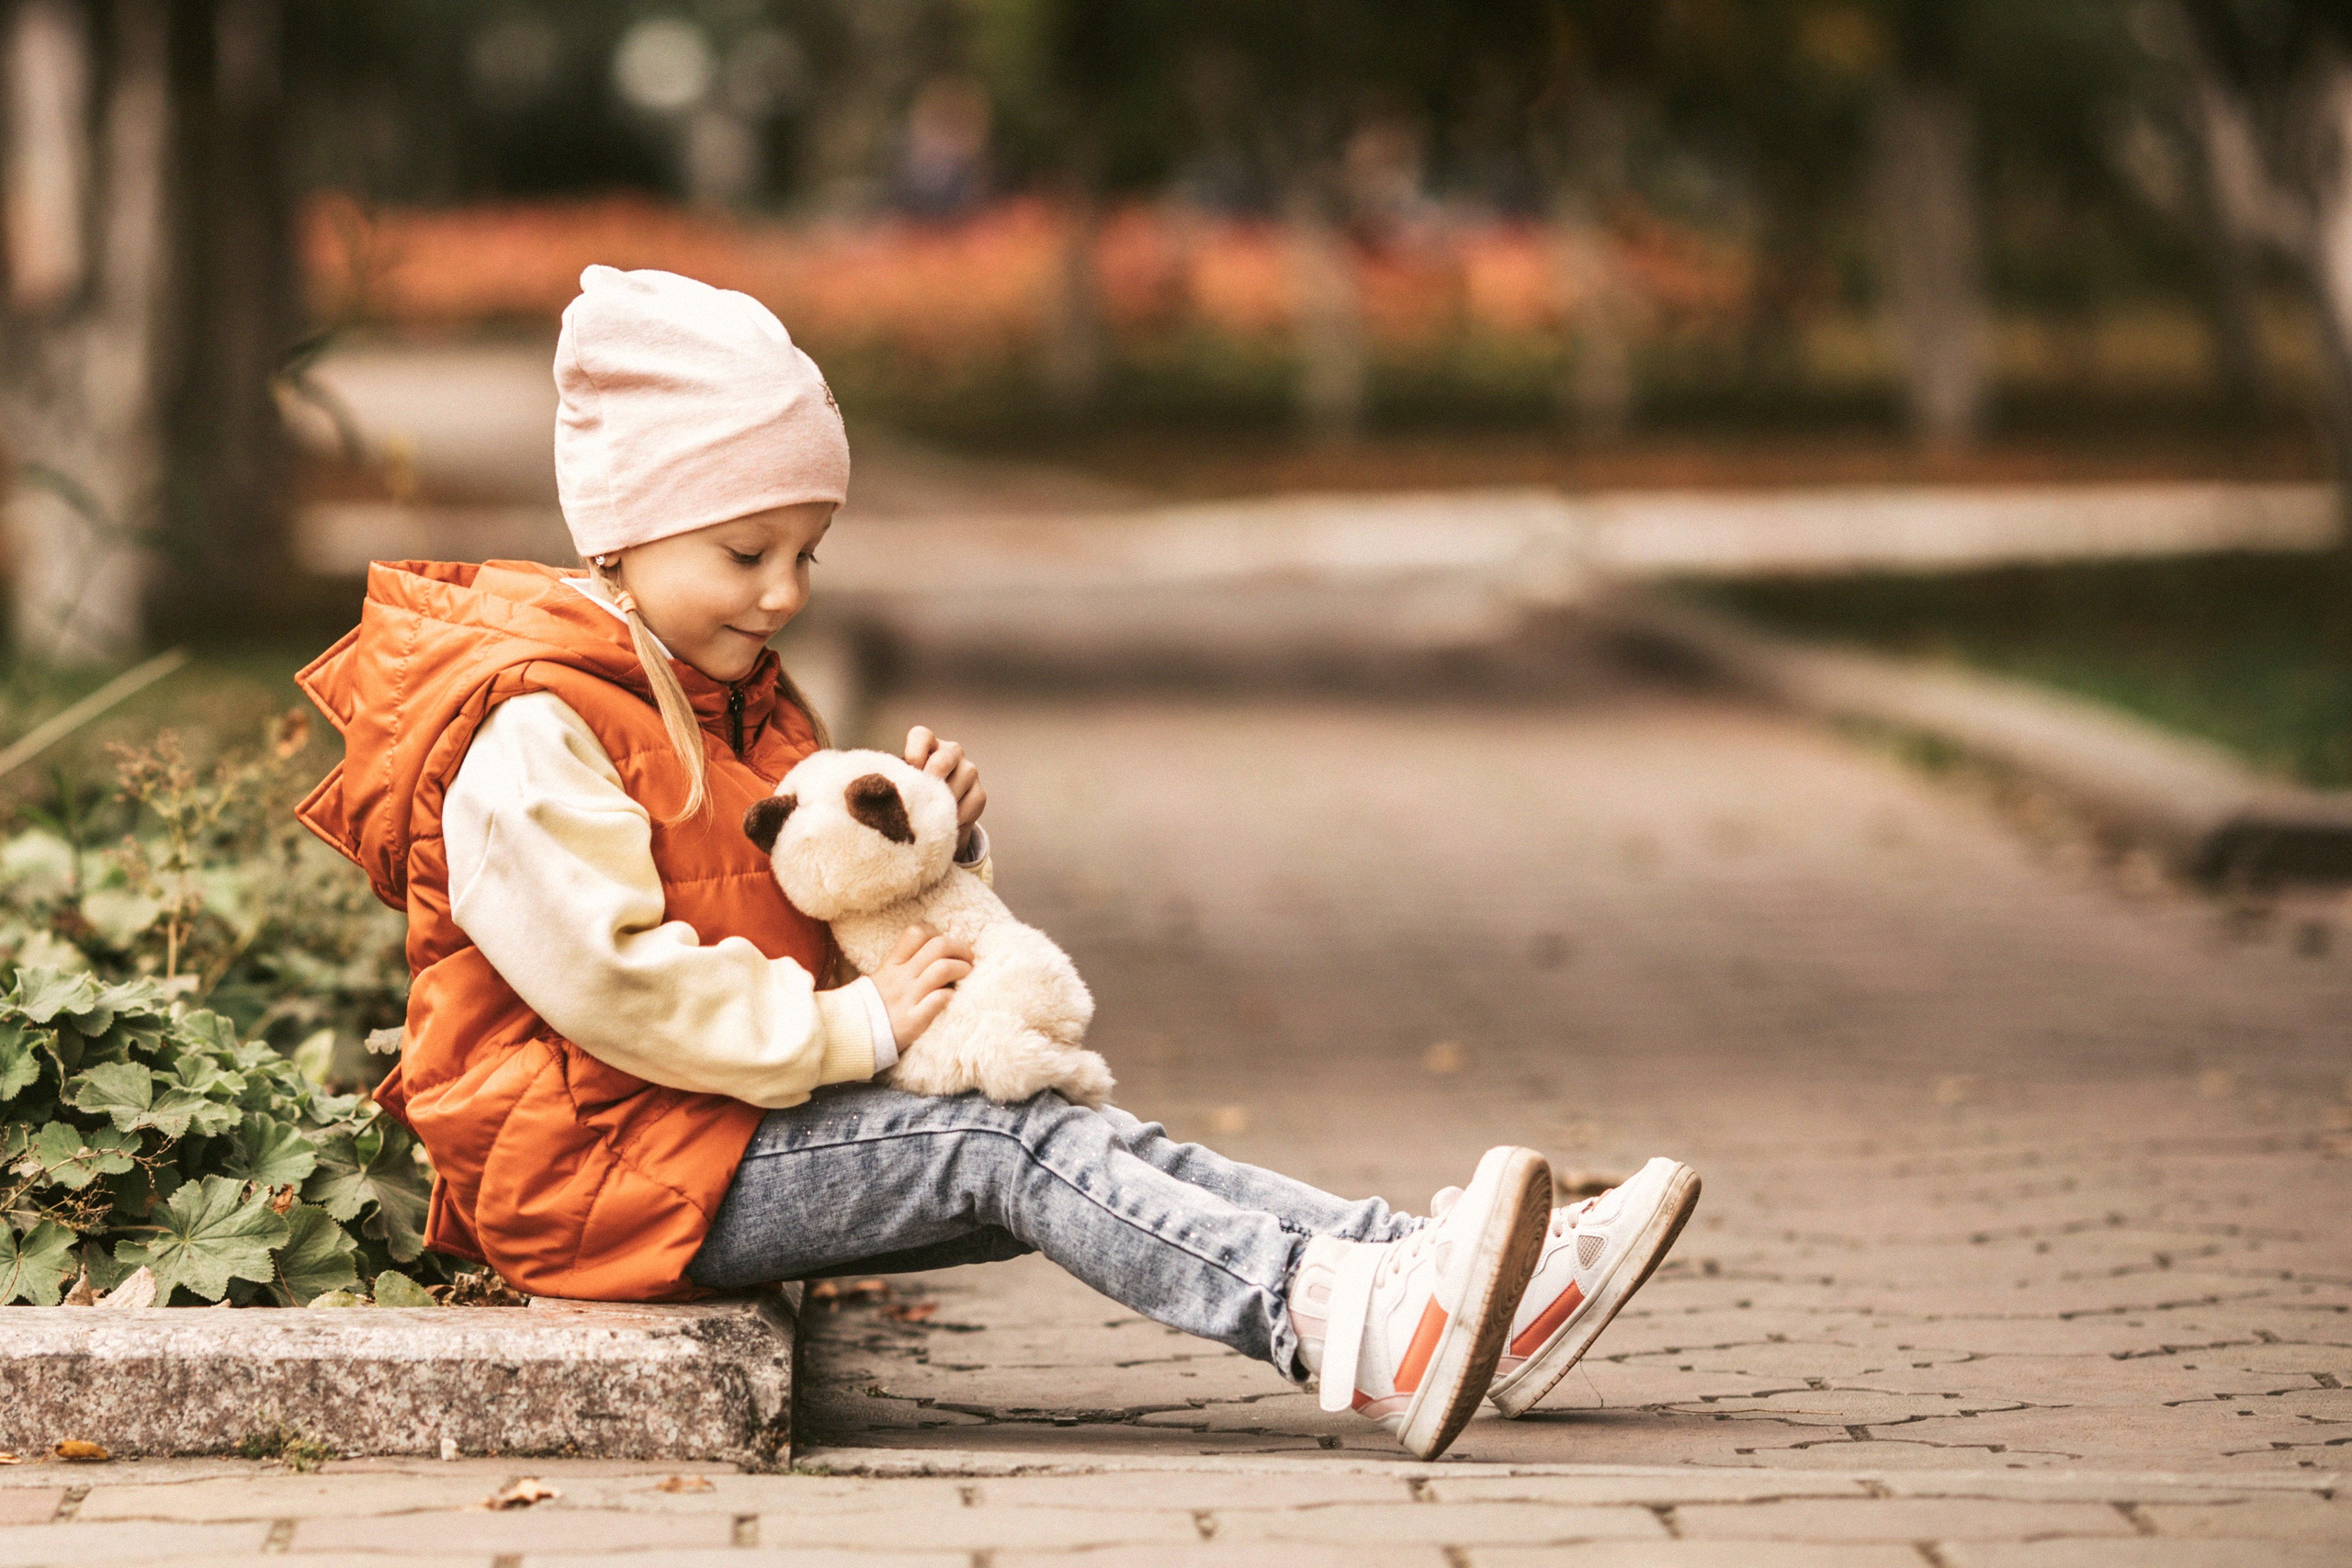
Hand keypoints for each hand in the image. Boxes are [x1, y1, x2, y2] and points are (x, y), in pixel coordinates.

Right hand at [869, 922, 972, 1046]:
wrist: (850, 1038)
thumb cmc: (870, 1008)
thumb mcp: (879, 979)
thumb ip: (900, 966)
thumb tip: (929, 955)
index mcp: (891, 965)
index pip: (916, 933)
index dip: (936, 934)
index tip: (945, 945)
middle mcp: (900, 977)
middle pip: (938, 946)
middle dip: (960, 948)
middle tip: (969, 958)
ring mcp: (907, 998)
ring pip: (942, 969)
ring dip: (962, 969)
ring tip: (968, 975)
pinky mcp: (913, 1021)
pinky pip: (939, 1000)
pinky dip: (951, 995)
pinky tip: (953, 998)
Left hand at [905, 725, 985, 857]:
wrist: (932, 815)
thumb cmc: (909, 794)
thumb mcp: (899, 783)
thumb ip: (895, 781)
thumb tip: (884, 793)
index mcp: (927, 743)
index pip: (921, 736)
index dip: (914, 753)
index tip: (909, 773)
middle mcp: (950, 751)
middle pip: (943, 760)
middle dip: (930, 782)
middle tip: (920, 799)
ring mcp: (968, 770)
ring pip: (959, 782)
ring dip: (943, 803)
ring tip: (929, 816)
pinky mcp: (979, 792)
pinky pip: (972, 802)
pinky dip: (957, 816)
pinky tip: (945, 823)